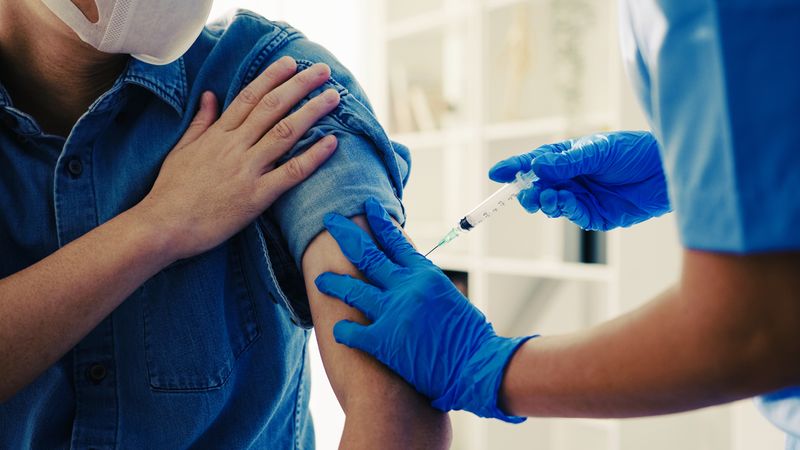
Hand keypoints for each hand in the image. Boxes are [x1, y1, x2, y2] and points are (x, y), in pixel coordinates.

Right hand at [135, 57, 339, 260]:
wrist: (162, 226)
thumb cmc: (170, 191)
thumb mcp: (182, 150)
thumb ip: (200, 122)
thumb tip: (210, 94)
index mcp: (217, 135)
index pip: (249, 97)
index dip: (272, 77)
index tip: (291, 63)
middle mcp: (234, 146)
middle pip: (272, 107)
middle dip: (300, 85)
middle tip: (323, 70)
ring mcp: (246, 170)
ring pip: (285, 132)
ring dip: (312, 112)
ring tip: (335, 96)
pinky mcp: (256, 197)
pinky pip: (291, 172)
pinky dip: (313, 156)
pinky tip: (332, 142)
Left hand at [315, 198, 533, 422]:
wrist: (476, 365)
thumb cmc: (470, 336)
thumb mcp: (450, 297)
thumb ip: (426, 285)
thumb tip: (411, 278)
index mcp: (425, 275)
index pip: (396, 241)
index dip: (379, 223)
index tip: (367, 208)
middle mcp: (406, 287)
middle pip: (367, 254)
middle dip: (345, 235)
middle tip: (330, 221)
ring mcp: (393, 312)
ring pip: (352, 289)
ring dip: (334, 283)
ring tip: (321, 279)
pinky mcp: (384, 340)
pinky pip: (352, 331)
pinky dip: (343, 330)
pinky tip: (338, 330)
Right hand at [489, 131, 670, 230]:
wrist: (667, 172)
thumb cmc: (634, 151)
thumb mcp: (598, 151)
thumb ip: (567, 162)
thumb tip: (537, 166)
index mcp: (567, 156)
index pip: (534, 163)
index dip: (514, 168)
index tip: (496, 174)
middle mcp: (571, 178)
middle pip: (538, 187)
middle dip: (527, 191)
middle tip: (524, 194)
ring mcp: (581, 197)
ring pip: (551, 204)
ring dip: (545, 201)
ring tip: (547, 197)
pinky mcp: (595, 216)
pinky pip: (572, 215)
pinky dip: (565, 209)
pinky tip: (566, 201)